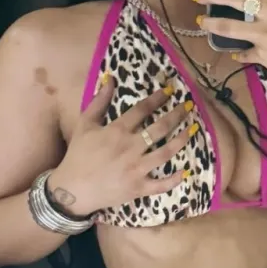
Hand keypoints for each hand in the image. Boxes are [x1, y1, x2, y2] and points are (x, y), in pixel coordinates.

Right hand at [48, 78, 194, 216]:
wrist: (73, 189)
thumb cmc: (79, 155)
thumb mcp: (85, 124)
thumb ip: (99, 102)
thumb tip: (110, 79)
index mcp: (117, 131)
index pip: (142, 110)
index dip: (158, 98)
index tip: (170, 90)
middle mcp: (130, 148)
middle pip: (160, 128)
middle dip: (177, 115)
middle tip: (189, 106)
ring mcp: (136, 169)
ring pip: (165, 153)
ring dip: (182, 140)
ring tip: (193, 129)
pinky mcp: (138, 188)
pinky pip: (161, 184)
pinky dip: (174, 179)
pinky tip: (186, 171)